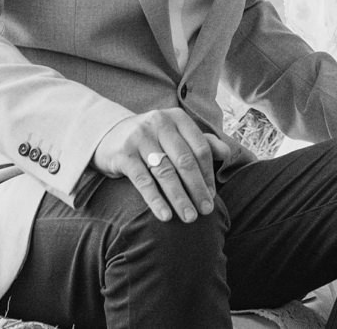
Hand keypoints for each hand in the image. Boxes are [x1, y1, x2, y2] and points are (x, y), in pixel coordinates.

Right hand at [91, 108, 229, 221]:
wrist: (109, 135)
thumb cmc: (151, 139)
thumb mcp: (175, 135)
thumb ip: (201, 142)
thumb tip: (228, 153)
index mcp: (177, 118)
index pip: (200, 148)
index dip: (208, 174)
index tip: (213, 196)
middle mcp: (159, 123)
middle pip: (185, 160)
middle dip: (198, 188)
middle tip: (206, 211)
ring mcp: (140, 137)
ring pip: (165, 172)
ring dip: (180, 198)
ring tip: (189, 218)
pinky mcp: (123, 153)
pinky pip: (143, 180)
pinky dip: (155, 200)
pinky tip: (165, 216)